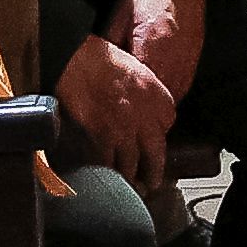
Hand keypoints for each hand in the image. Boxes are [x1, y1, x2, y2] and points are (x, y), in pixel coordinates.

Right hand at [52, 26, 175, 186]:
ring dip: (128, 177)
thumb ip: (145, 96)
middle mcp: (149, 119)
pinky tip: (104, 174)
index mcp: (160, 99)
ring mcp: (126, 131)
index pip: (167, 127)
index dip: (156, 137)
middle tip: (150, 184)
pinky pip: (107, 162)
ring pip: (131, 164)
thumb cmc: (104, 61)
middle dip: (153, 173)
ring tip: (126, 185)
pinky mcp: (104, 139)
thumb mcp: (138, 73)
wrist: (80, 62)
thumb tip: (141, 114)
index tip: (152, 146)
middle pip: (155, 155)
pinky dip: (105, 170)